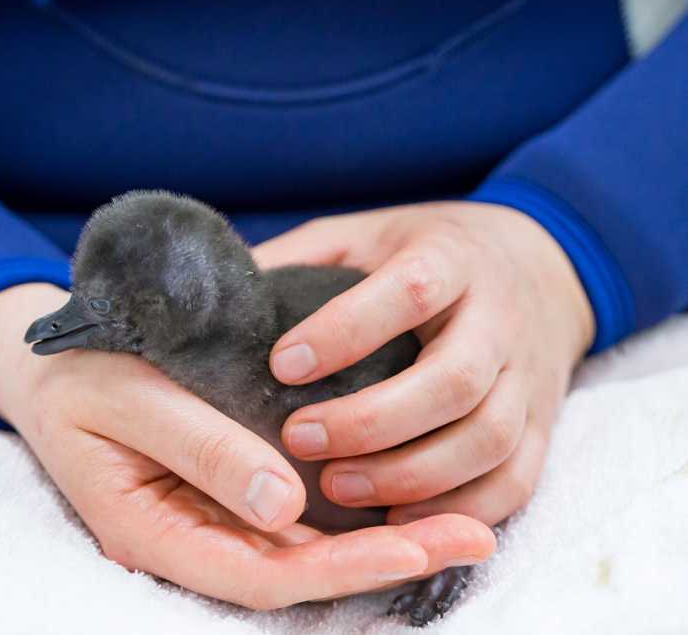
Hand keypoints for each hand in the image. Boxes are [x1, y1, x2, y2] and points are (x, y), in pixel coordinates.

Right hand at [0, 282, 494, 607]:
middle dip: (385, 561)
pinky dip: (346, 518)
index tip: (418, 545)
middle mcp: (184, 542)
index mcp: (149, 533)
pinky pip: (288, 522)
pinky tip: (401, 500)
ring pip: (298, 552)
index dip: (340, 570)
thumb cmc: (76, 377)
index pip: (259, 574)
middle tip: (472, 537)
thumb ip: (202, 450)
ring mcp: (203, 522)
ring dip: (378, 541)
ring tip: (461, 524)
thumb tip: (284, 504)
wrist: (43, 367)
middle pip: (294, 573)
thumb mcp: (129, 400)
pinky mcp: (218, 496)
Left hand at [253, 202, 594, 525]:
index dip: (346, 330)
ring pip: (487, 439)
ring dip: (411, 476)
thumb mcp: (362, 234)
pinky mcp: (544, 426)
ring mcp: (529, 377)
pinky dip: (460, 510)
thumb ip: (298, 258)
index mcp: (451, 258)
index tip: (282, 365)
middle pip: (455, 380)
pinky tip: (398, 523)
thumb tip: (213, 296)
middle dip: (373, 421)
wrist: (541, 267)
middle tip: (299, 440)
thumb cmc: (425, 253)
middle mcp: (500, 319)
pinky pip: (515, 481)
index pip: (411, 291)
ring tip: (337, 490)